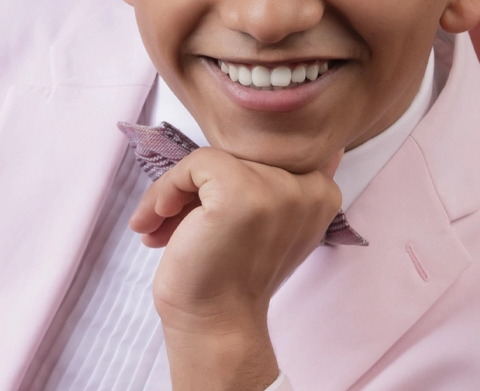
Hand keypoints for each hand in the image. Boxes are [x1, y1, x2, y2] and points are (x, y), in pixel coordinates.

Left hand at [129, 146, 342, 389]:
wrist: (217, 328)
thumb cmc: (235, 278)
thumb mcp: (273, 225)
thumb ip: (282, 185)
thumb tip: (307, 151)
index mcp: (323, 192)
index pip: (270, 155)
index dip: (235, 180)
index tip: (211, 214)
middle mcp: (308, 185)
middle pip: (239, 155)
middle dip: (201, 189)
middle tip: (175, 224)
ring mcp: (275, 186)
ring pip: (213, 159)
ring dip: (176, 191)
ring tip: (160, 226)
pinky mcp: (238, 189)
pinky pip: (194, 164)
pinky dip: (166, 188)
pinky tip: (156, 222)